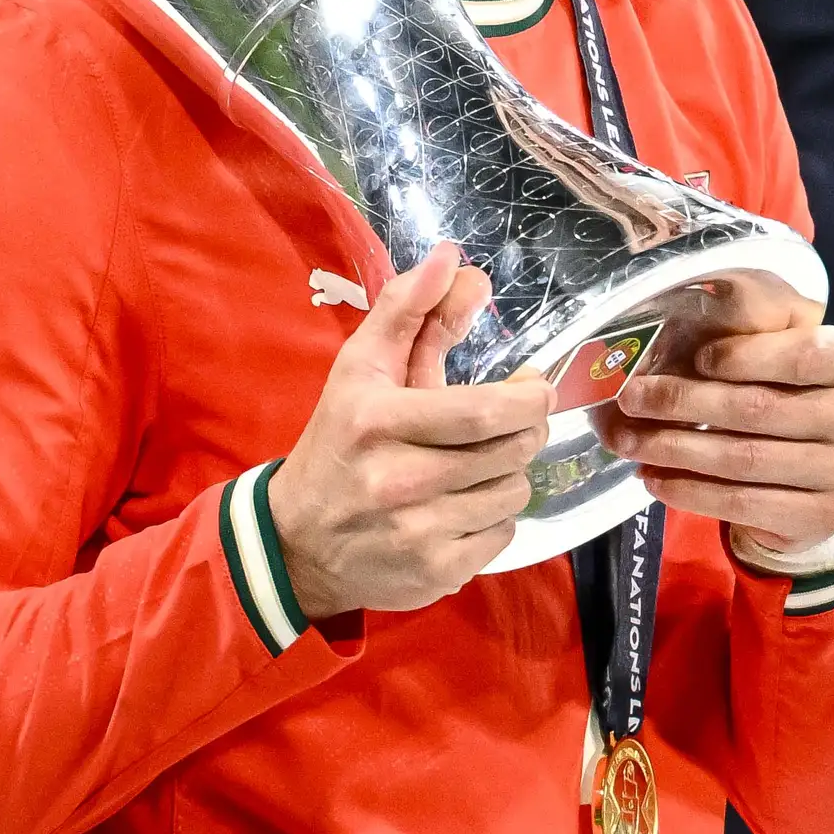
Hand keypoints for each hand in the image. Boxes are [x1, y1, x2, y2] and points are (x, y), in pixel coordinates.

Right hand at [269, 242, 552, 622]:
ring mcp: (418, 533)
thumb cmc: (338, 441)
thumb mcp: (360, 369)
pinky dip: (496, 514)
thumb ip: (408, 309)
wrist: (297, 542)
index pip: (483, 413)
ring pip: (513, 492)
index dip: (528, 397)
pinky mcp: (435, 573)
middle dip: (527, 429)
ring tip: (482, 461)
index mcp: (378, 421)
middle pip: (509, 451)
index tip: (535, 385)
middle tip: (517, 419)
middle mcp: (398, 481)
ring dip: (510, 470)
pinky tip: (465, 503)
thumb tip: (454, 259)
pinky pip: (503, 534)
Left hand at [601, 272, 833, 557]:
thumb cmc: (792, 401)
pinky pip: (741, 502)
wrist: (822, 481)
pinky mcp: (820, 516)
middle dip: (684, 402)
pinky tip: (655, 480)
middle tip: (632, 399)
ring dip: (675, 450)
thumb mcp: (785, 361)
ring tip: (631, 442)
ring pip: (743, 458)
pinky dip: (689, 491)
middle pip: (760, 408)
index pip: (803, 355)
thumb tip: (673, 335)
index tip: (697, 358)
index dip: (747, 356)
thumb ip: (752, 341)